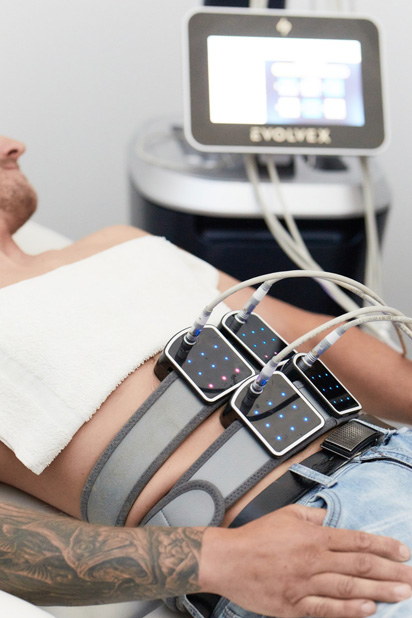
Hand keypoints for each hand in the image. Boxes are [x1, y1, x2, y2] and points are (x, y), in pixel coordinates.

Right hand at [200, 504, 411, 617]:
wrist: (228, 560)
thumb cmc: (255, 537)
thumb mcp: (286, 514)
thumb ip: (313, 515)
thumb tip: (332, 518)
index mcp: (313, 536)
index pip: (356, 540)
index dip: (383, 546)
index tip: (403, 551)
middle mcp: (313, 560)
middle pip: (360, 565)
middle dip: (391, 571)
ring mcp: (305, 585)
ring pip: (350, 588)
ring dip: (380, 591)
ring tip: (403, 593)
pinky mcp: (295, 606)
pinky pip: (327, 609)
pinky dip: (350, 611)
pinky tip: (370, 610)